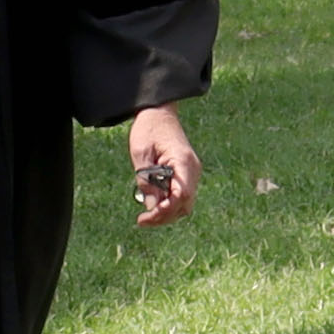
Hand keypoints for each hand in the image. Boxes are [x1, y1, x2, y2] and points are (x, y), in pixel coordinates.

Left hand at [129, 104, 201, 226]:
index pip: (181, 196)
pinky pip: (180, 195)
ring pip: (184, 203)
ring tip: (145, 217)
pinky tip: (152, 205)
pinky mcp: (185, 173)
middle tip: (142, 221)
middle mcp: (192, 170)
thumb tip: (152, 207)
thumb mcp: (140, 154)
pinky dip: (168, 203)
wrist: (158, 111)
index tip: (146, 218)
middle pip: (184, 204)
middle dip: (164, 216)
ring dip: (166, 212)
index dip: (164, 211)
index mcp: (183, 162)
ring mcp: (191, 172)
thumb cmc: (148, 128)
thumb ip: (146, 180)